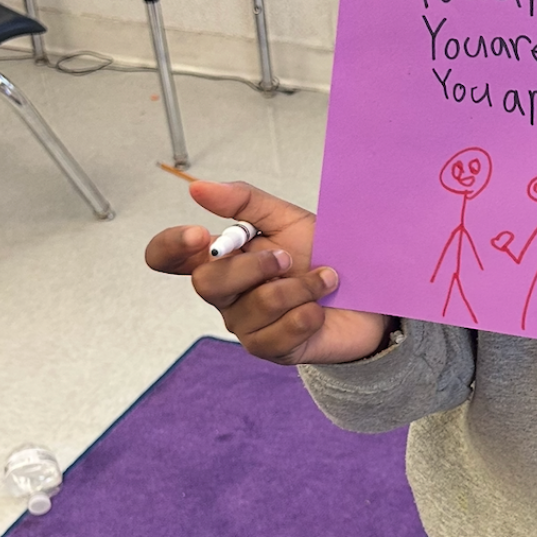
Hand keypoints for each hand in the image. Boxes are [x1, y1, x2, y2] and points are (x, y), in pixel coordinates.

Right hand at [142, 176, 391, 365]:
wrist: (369, 294)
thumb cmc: (323, 254)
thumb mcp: (286, 219)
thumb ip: (242, 202)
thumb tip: (197, 188)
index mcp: (221, 257)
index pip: (167, 257)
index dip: (170, 246)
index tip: (200, 234)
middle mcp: (225, 294)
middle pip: (206, 284)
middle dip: (253, 267)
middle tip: (289, 258)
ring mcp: (245, 324)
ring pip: (253, 307)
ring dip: (298, 288)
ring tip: (325, 279)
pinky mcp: (270, 349)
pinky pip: (276, 335)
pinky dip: (306, 314)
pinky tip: (321, 308)